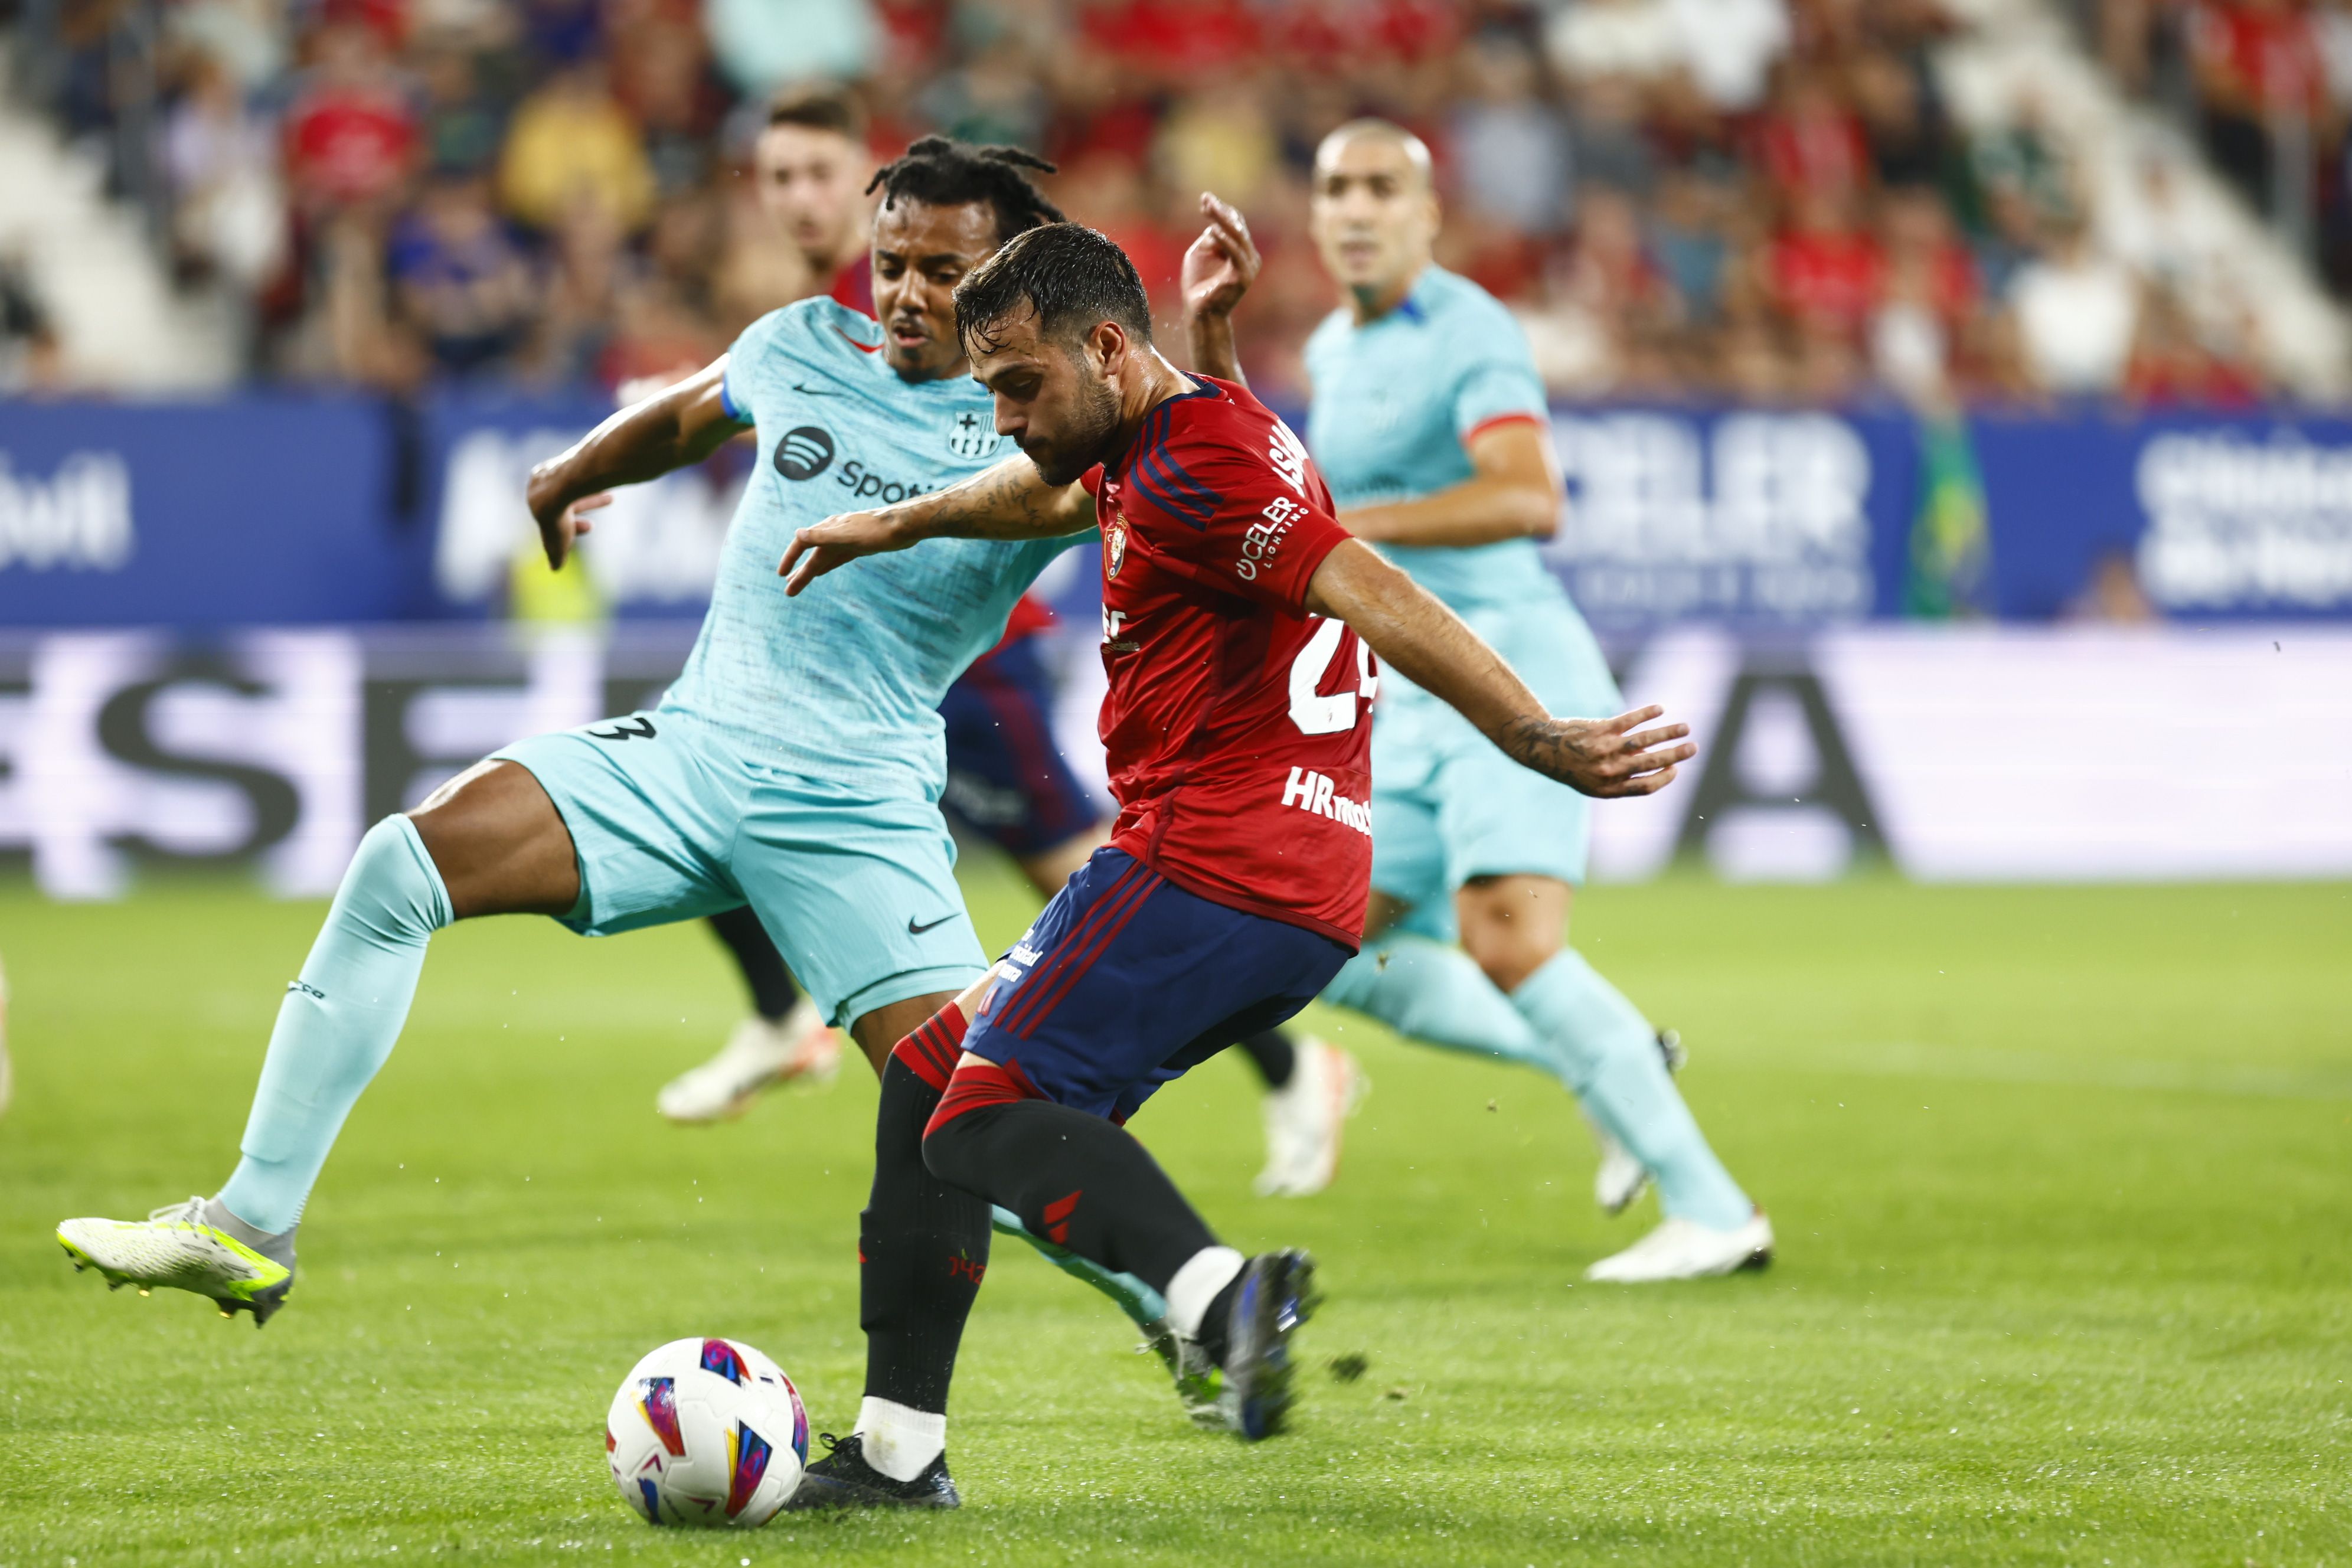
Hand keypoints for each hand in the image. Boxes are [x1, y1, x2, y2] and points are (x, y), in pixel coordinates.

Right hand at [526, 463, 611, 569]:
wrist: (562, 487)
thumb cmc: (557, 516)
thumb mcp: (557, 540)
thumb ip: (556, 551)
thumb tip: (554, 569)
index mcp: (535, 496)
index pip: (556, 513)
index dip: (573, 524)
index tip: (591, 527)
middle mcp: (543, 479)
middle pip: (569, 495)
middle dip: (588, 503)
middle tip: (610, 500)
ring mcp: (556, 467)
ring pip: (579, 482)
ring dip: (596, 491)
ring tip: (613, 495)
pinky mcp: (571, 457)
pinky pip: (586, 470)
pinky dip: (598, 479)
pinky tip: (610, 481)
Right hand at [777, 508, 912, 594]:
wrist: (906, 525)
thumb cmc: (878, 530)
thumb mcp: (848, 536)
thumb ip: (823, 536)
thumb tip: (798, 534)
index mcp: (829, 528)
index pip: (802, 543)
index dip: (790, 558)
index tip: (782, 575)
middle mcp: (835, 533)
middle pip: (813, 556)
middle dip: (800, 574)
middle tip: (788, 593)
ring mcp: (847, 539)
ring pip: (824, 558)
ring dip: (811, 571)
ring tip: (797, 583)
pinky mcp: (860, 545)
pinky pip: (838, 558)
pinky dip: (828, 565)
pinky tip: (822, 571)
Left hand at [1180, 193, 1260, 321]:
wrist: (1201, 312)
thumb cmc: (1199, 283)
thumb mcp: (1201, 253)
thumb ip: (1210, 238)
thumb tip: (1216, 225)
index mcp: (1241, 250)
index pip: (1235, 224)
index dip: (1221, 210)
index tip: (1204, 199)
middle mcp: (1249, 256)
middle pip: (1237, 226)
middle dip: (1221, 211)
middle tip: (1206, 198)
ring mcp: (1248, 266)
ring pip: (1237, 236)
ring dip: (1222, 220)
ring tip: (1209, 208)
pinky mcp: (1243, 276)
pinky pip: (1235, 254)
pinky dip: (1225, 241)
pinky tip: (1213, 229)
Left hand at [1499, 705, 1696, 798]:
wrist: (1542, 748)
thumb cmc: (1572, 766)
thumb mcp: (1593, 782)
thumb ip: (1621, 777)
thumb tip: (1656, 765)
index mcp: (1607, 788)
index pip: (1645, 786)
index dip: (1664, 779)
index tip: (1676, 769)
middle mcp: (1607, 770)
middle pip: (1650, 763)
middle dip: (1675, 755)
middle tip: (1693, 748)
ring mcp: (1603, 749)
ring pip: (1643, 741)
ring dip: (1667, 733)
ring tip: (1685, 728)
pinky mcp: (1599, 729)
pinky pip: (1628, 721)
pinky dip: (1646, 714)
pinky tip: (1660, 709)